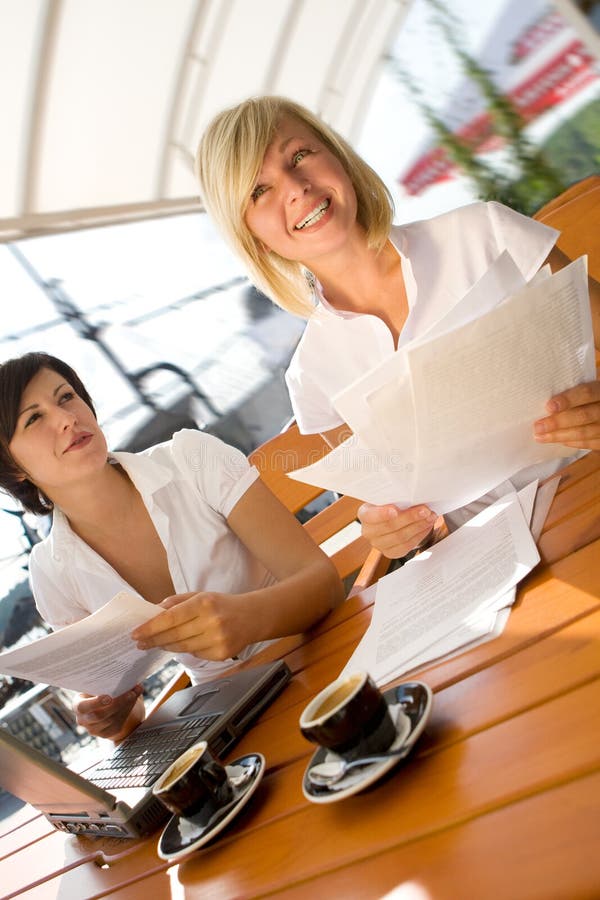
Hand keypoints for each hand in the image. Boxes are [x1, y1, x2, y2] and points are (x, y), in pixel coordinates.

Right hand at [74, 685, 143, 740]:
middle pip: (99, 716)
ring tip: (135, 693)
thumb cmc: (100, 690)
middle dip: (117, 704)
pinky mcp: (105, 734)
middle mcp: (83, 720)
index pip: (82, 707)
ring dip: (126, 706)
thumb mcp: (98, 685)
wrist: (105, 705)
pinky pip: (117, 725)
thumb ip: (106, 681)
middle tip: (130, 693)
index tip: (109, 696)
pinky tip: (133, 700)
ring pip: (111, 720)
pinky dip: (127, 712)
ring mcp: (93, 729)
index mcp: (78, 705)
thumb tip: (126, 675)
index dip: (95, 703)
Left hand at [131, 592, 248, 660]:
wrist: (252, 617)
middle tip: (140, 642)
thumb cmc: (221, 605)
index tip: (136, 633)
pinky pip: (195, 655)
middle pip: (174, 635)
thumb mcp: (200, 596)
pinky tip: (184, 644)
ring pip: (183, 648)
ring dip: (167, 646)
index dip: (151, 627)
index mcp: (204, 603)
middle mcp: (211, 622)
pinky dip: (187, 650)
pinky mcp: (222, 654)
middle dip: (153, 640)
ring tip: (157, 644)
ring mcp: (218, 640)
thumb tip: (152, 613)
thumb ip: (176, 603)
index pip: (170, 617)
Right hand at [358, 503, 437, 559]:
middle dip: (410, 518)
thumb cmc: (390, 504)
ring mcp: (378, 544)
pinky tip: (426, 527)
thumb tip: (412, 495)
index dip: (382, 514)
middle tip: (425, 510)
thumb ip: (395, 497)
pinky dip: (419, 535)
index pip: (371, 515)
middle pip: (390, 527)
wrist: (391, 518)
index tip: (395, 510)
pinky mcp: (390, 553)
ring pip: (400, 537)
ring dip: (418, 526)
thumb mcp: (389, 498)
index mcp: (365, 514)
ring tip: (430, 517)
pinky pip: (406, 546)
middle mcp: (368, 531)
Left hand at [534, 380, 599, 449]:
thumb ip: (572, 392)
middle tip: (538, 427)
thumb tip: (546, 404)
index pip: (586, 393)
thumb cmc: (590, 399)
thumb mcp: (586, 390)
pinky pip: (591, 443)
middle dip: (558, 422)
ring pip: (585, 432)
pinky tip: (560, 442)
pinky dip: (574, 443)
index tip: (549, 406)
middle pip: (583, 415)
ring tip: (541, 437)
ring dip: (560, 436)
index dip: (567, 399)